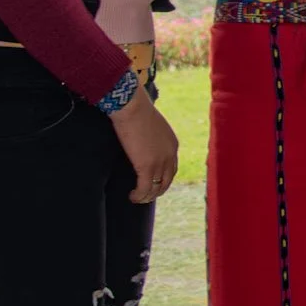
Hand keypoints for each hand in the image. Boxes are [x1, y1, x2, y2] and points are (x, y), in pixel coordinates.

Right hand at [110, 86, 179, 203]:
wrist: (132, 107)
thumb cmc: (137, 111)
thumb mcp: (151, 125)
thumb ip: (152, 136)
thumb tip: (143, 140)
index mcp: (173, 144)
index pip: (172, 168)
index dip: (163, 179)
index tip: (154, 184)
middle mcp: (170, 155)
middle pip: (167, 181)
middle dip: (157, 191)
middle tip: (146, 196)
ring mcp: (160, 161)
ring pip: (156, 187)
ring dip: (146, 196)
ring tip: (137, 199)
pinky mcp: (146, 166)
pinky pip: (144, 188)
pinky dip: (139, 195)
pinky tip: (132, 196)